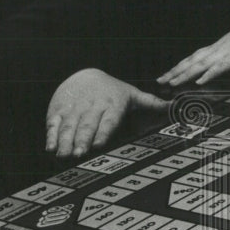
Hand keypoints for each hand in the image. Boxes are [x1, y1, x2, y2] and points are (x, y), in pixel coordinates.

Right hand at [46, 68, 167, 157]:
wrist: (85, 74)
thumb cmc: (114, 91)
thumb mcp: (133, 95)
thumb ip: (153, 104)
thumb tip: (179, 106)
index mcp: (112, 105)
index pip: (108, 120)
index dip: (102, 132)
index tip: (98, 144)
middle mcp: (92, 106)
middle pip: (87, 125)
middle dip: (82, 139)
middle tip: (79, 154)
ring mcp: (74, 108)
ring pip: (69, 126)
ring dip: (66, 141)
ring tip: (64, 155)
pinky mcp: (59, 110)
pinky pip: (54, 123)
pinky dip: (51, 135)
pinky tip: (50, 148)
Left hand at [156, 23, 229, 87]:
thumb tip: (227, 60)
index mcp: (219, 46)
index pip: (195, 57)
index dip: (182, 65)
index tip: (171, 72)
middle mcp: (217, 48)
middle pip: (192, 60)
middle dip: (175, 71)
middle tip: (160, 79)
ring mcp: (225, 53)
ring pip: (200, 65)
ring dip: (184, 74)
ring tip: (171, 83)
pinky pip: (219, 67)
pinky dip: (208, 75)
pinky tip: (199, 82)